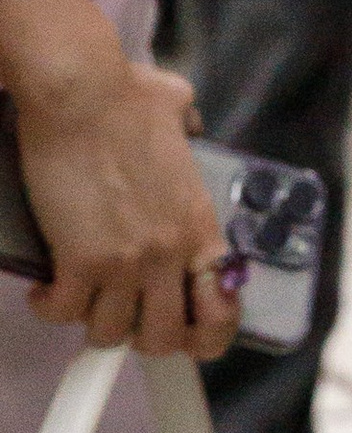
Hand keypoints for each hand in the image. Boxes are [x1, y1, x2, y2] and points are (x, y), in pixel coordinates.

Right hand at [16, 57, 237, 359]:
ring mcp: (127, 259)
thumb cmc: (127, 97)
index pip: (223, 305)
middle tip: (124, 315)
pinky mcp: (79, 259)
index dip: (208, 335)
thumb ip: (188, 130)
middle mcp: (170, 249)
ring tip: (83, 294)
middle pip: (165, 339)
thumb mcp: (178, 113)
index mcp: (200, 221)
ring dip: (91, 319)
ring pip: (109, 333)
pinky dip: (50, 306)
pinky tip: (47, 286)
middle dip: (142, 338)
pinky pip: (62, 313)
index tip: (188, 337)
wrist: (84, 94)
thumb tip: (186, 126)